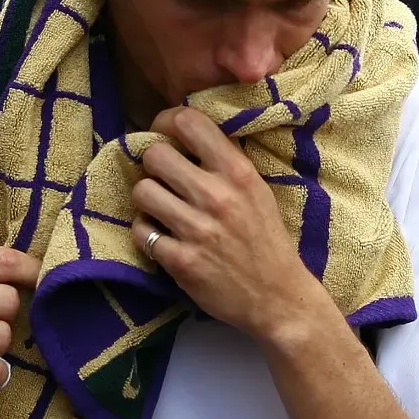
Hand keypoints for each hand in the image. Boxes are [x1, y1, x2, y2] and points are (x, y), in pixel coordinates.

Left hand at [131, 107, 328, 345]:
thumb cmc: (265, 238)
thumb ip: (225, 161)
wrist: (277, 296)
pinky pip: (141, 231)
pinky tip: (162, 237)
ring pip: (142, 191)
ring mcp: (198, 230)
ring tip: (161, 209)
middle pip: (154, 154)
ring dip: (147, 200)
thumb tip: (183, 130)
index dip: (166, 123)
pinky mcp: (182, 262)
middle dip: (152, 165)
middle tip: (163, 178)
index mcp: (238, 172)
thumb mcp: (257, 189)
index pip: (189, 121)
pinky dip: (147, 234)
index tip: (166, 136)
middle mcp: (217, 196)